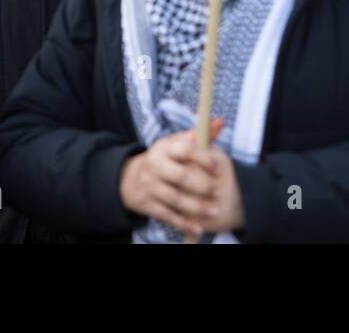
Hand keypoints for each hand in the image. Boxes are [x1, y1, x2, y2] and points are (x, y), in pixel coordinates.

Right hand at [119, 118, 243, 238]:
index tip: (218, 168)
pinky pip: (168, 215)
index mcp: (164, 148)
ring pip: (176, 199)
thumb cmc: (163, 159)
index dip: (204, 159)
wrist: (129, 177)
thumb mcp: (175, 144)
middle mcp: (155, 166)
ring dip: (197, 207)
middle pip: (182, 176)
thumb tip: (219, 121)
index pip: (185, 150)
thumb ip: (198, 136)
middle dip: (203, 186)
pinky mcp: (147, 205)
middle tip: (219, 192)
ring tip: (215, 211)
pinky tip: (198, 228)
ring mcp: (150, 186)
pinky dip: (183, 223)